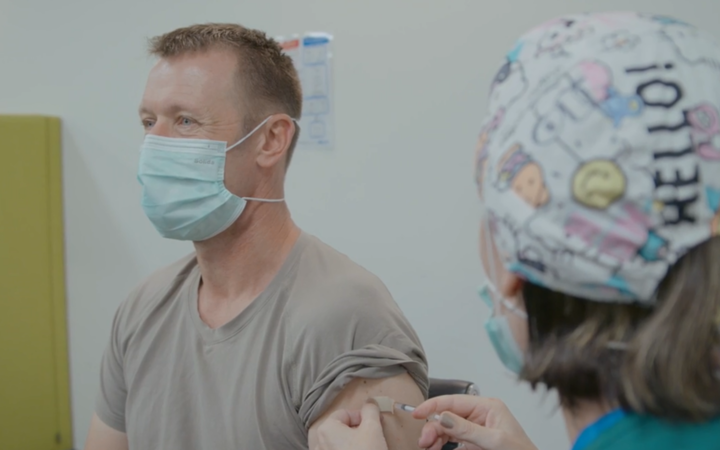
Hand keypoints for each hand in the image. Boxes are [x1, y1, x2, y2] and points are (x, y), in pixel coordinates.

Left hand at [316, 403, 388, 449]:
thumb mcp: (373, 428)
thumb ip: (371, 410)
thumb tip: (370, 402)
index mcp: (326, 429)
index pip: (345, 414)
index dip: (361, 417)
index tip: (373, 426)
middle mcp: (319, 443)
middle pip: (341, 429)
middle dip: (358, 431)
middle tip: (371, 438)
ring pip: (340, 444)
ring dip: (353, 444)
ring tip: (366, 449)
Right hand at [412, 395, 537, 449]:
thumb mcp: (494, 441)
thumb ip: (468, 429)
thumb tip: (443, 417)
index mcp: (487, 406)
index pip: (453, 401)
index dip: (433, 406)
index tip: (416, 413)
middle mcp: (480, 415)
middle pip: (447, 416)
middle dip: (433, 427)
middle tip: (423, 442)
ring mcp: (476, 429)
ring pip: (447, 429)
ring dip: (435, 438)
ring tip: (428, 448)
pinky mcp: (474, 442)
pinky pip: (452, 440)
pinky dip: (441, 445)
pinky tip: (436, 449)